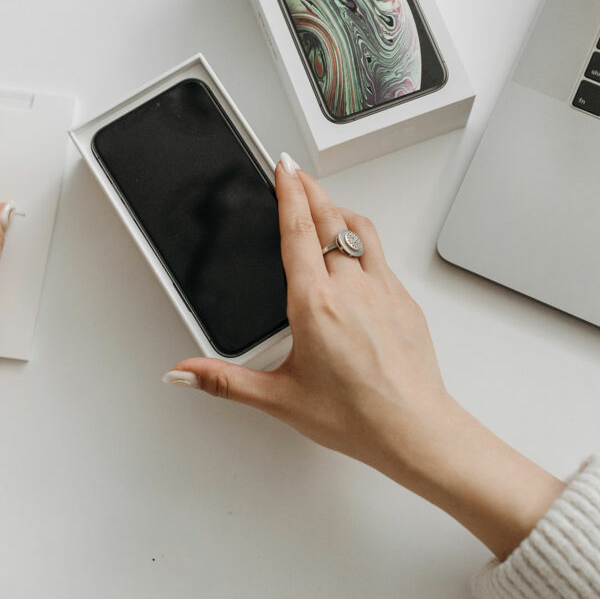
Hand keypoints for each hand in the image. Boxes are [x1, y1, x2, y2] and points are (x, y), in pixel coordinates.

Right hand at [166, 154, 563, 558]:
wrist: (415, 430)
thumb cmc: (356, 416)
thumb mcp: (279, 398)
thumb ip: (225, 381)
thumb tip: (184, 374)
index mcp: (315, 304)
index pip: (298, 231)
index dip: (288, 193)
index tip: (283, 168)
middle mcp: (352, 288)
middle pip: (329, 219)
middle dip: (311, 190)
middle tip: (296, 172)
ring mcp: (384, 290)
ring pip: (361, 230)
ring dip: (339, 210)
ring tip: (325, 203)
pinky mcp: (405, 302)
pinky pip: (382, 256)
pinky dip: (363, 240)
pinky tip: (356, 254)